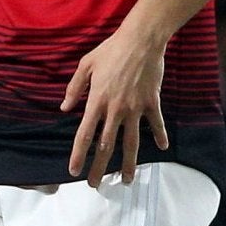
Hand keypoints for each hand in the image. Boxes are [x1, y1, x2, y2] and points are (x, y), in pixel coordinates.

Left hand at [63, 23, 169, 186]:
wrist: (141, 40)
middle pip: (106, 145)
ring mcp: (135, 108)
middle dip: (100, 168)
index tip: (73, 171)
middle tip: (95, 185)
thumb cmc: (110, 50)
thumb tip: (64, 107)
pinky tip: (161, 148)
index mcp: (96, 102)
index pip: (84, 135)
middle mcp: (115, 109)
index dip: (78, 155)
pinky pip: (156, 124)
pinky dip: (160, 136)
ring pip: (132, 142)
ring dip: (129, 163)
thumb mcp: (84, 66)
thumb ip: (74, 88)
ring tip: (127, 180)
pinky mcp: (152, 102)